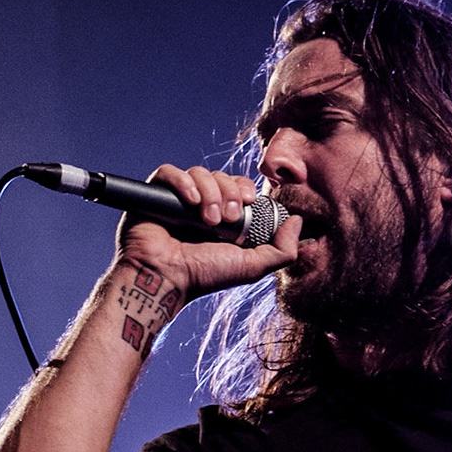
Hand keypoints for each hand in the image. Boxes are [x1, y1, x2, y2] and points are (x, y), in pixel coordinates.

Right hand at [116, 164, 301, 302]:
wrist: (165, 279)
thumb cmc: (202, 275)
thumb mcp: (252, 266)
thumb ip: (282, 250)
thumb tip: (297, 222)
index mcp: (220, 216)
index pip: (237, 186)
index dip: (244, 188)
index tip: (246, 202)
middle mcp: (198, 204)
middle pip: (221, 175)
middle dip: (228, 192)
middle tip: (227, 217)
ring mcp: (175, 198)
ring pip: (199, 172)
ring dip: (209, 193)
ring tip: (206, 219)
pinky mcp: (154, 194)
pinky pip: (169, 173)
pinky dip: (182, 182)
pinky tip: (189, 201)